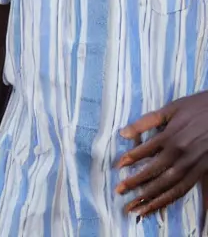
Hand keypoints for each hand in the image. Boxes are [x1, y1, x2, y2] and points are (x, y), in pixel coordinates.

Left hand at [115, 92, 207, 217]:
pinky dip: (169, 200)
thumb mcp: (171, 109)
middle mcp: (181, 153)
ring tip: (135, 207)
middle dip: (136, 183)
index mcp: (172, 136)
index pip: (146, 151)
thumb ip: (147, 121)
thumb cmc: (196, 108)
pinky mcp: (202, 172)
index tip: (116, 167)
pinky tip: (157, 206)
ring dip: (151, 198)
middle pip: (155, 172)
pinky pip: (183, 190)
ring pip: (169, 187)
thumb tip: (123, 132)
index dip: (130, 159)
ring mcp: (192, 165)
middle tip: (119, 191)